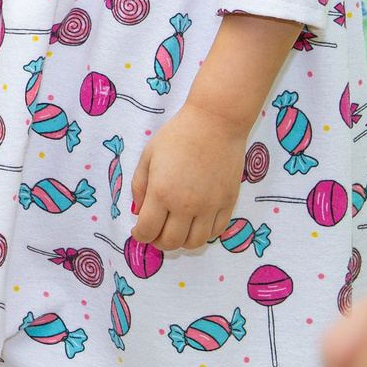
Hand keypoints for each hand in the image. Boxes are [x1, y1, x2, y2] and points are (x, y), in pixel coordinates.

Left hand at [129, 103, 245, 251]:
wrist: (215, 123)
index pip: (147, 231)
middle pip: (171, 242)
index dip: (140, 235)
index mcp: (162, 193)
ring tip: (175, 230)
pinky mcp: (228, 202)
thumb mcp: (148, 157)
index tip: (138, 230)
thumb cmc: (176, 136)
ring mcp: (210, 206)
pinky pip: (216, 231)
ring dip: (181, 242)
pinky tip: (195, 223)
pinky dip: (203, 234)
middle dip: (158, 242)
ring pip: (195, 243)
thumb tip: (138, 212)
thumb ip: (139, 187)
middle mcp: (186, 205)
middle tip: (155, 232)